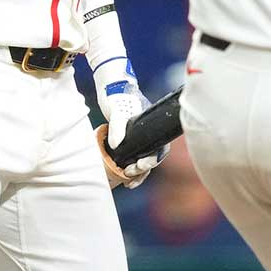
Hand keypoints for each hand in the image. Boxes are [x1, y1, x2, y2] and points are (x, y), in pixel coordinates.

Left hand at [94, 65, 162, 188]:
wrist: (111, 88)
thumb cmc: (119, 96)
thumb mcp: (118, 110)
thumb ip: (117, 127)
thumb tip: (116, 145)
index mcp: (152, 127)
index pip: (159, 149)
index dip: (152, 161)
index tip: (139, 166)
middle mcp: (148, 133)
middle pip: (152, 157)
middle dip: (143, 170)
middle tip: (130, 174)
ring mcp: (138, 137)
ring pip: (143, 159)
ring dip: (138, 173)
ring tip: (128, 183)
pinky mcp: (127, 139)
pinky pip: (133, 157)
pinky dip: (129, 168)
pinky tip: (123, 177)